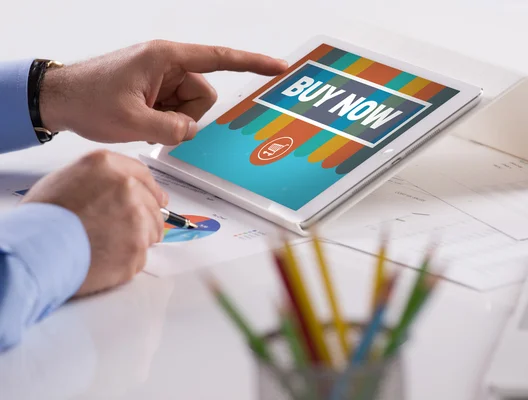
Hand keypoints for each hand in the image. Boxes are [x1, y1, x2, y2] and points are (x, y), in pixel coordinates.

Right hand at [21, 150, 166, 295]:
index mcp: (108, 166)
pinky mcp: (137, 246)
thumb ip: (101, 180)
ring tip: (107, 246)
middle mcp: (127, 187)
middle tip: (123, 231)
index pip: (143, 175)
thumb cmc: (43, 219)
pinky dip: (128, 260)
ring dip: (137, 239)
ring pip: (152, 230)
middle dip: (144, 219)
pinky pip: (141, 255)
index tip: (158, 199)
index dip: (151, 190)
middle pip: (152, 204)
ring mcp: (136, 217)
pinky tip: (106, 258)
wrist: (36, 251)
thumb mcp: (67, 179)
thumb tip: (124, 188)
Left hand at [39, 40, 287, 144]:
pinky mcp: (155, 88)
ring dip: (173, 120)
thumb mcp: (132, 121)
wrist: (58, 98)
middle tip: (155, 122)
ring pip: (191, 106)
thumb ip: (172, 129)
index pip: (219, 58)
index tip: (278, 67)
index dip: (252, 63)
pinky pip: (177, 108)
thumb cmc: (88, 99)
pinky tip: (142, 121)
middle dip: (186, 115)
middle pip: (203, 94)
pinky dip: (165, 120)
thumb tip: (191, 130)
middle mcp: (168, 63)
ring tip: (143, 121)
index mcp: (166, 58)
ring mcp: (162, 76)